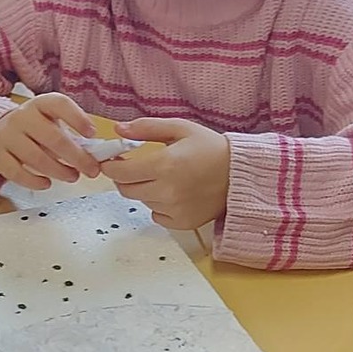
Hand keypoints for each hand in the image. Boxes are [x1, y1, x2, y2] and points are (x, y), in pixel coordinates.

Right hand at [0, 92, 100, 190]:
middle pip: (52, 137)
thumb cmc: (34, 128)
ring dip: (59, 171)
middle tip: (91, 170)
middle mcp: (22, 117)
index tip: (92, 133)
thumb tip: (95, 155)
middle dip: (76, 156)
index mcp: (40, 104)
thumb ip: (71, 135)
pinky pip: (16, 172)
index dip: (77, 118)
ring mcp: (7, 136)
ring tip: (73, 176)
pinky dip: (34, 181)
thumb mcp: (51, 122)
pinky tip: (47, 183)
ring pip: (36, 157)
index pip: (59, 104)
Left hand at [99, 118, 229, 230]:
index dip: (111, 166)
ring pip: (142, 201)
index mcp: (164, 164)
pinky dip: (159, 205)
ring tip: (165, 178)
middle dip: (125, 178)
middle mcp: (167, 190)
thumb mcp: (180, 128)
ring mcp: (174, 209)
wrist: (241, 174)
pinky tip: (174, 193)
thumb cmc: (211, 148)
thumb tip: (118, 130)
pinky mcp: (182, 222)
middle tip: (136, 168)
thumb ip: (146, 128)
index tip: (112, 160)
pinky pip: (157, 215)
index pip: (120, 172)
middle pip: (126, 190)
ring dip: (145, 190)